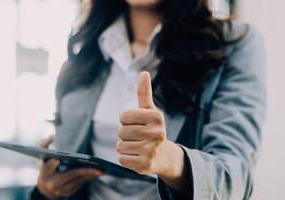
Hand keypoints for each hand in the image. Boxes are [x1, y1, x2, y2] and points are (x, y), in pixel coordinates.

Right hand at [37, 136, 103, 199]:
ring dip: (91, 175)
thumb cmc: (46, 166)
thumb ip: (44, 144)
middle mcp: (52, 183)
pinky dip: (90, 177)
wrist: (46, 187)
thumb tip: (53, 136)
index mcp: (44, 173)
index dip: (51, 165)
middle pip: (69, 176)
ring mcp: (61, 190)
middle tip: (97, 167)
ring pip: (78, 181)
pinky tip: (99, 172)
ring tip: (102, 169)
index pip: (46, 169)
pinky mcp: (69, 192)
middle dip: (84, 171)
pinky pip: (82, 184)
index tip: (57, 160)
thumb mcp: (41, 155)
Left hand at [117, 72, 186, 189]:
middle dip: (125, 134)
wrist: (163, 156)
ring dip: (125, 146)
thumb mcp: (149, 110)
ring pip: (120, 146)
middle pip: (121, 131)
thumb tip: (143, 72)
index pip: (123, 116)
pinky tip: (137, 156)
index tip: (136, 123)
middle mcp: (157, 133)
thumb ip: (144, 92)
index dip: (125, 120)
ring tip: (137, 146)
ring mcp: (151, 150)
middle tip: (137, 137)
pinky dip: (126, 158)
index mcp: (156, 117)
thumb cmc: (152, 129)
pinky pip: (122, 159)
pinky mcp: (145, 165)